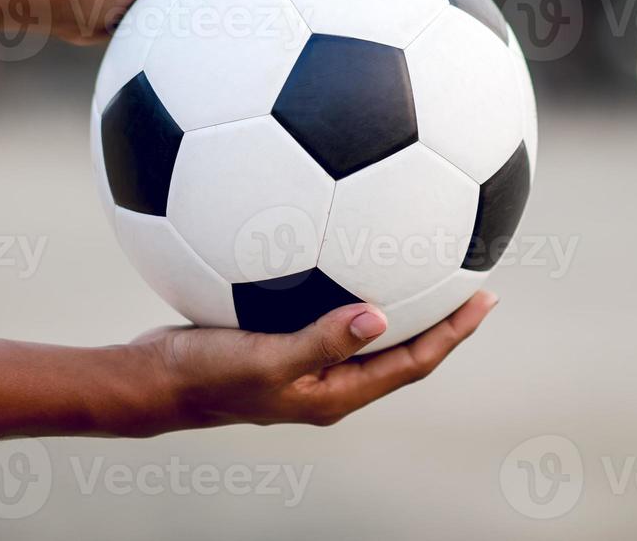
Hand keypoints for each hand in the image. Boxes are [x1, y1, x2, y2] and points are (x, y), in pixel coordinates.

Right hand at [124, 291, 496, 435]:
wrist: (152, 380)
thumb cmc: (203, 374)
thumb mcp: (263, 358)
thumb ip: (320, 340)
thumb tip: (378, 315)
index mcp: (336, 394)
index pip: (412, 363)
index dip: (453, 333)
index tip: (485, 298)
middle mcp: (329, 381)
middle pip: (401, 348)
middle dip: (441, 315)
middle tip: (473, 277)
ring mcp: (307, 362)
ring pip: (368, 329)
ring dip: (400, 299)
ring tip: (425, 257)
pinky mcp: (282, 339)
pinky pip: (330, 311)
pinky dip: (348, 282)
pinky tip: (344, 242)